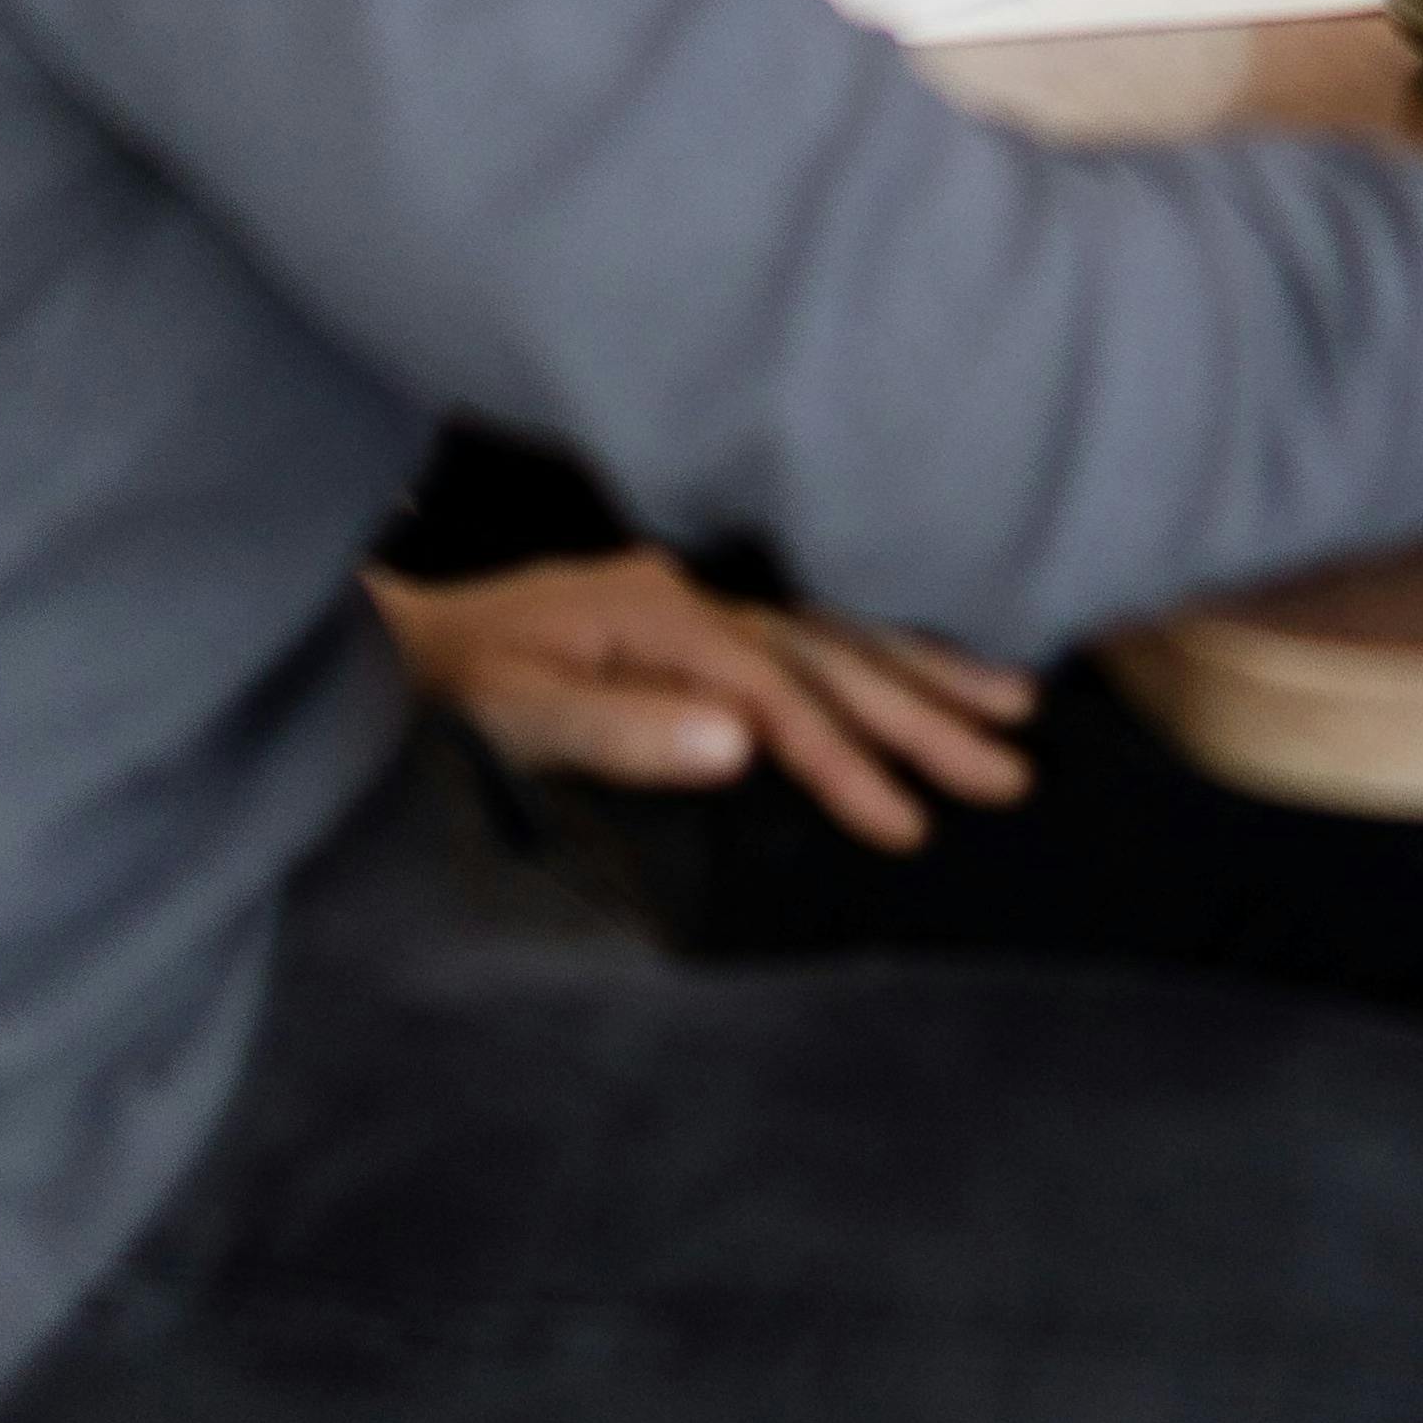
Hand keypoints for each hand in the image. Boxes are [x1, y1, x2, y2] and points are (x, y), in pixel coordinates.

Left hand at [367, 550, 1037, 851]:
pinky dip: (881, 644)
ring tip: (1017, 703)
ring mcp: (706, 595)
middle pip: (833, 655)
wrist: (405, 643)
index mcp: (665, 618)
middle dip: (926, 714)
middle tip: (1012, 770)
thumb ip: (626, 728)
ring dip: (928, 671)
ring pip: (838, 630)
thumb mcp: (520, 717)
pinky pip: (814, 623)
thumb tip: (742, 742)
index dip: (846, 763)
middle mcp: (700, 595)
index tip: (908, 826)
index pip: (780, 699)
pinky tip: (928, 660)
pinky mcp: (702, 611)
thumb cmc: (457, 693)